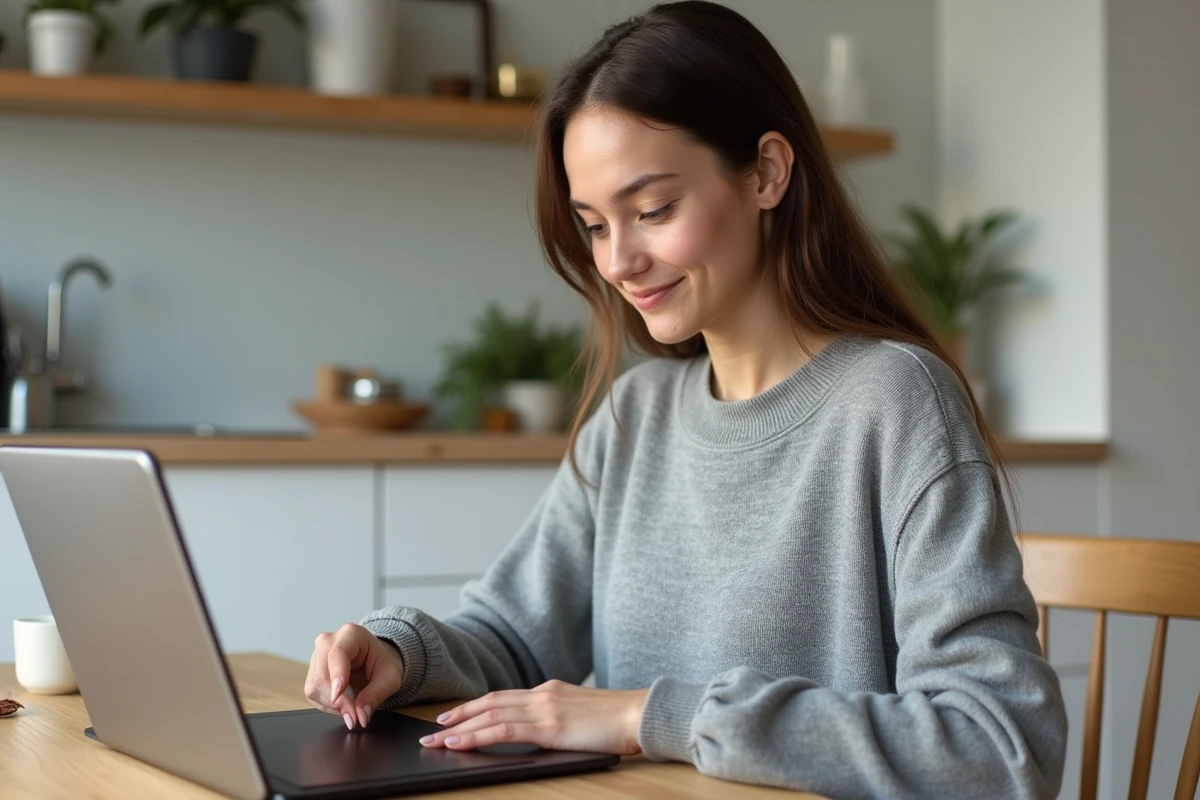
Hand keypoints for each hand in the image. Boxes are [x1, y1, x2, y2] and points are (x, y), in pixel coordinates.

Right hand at [305, 623, 403, 730]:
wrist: (375, 660)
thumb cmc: (382, 663)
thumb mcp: (390, 678)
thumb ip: (376, 695)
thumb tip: (361, 715)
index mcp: (350, 634)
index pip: (337, 654)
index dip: (337, 676)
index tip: (339, 695)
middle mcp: (328, 642)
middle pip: (321, 675)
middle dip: (337, 701)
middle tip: (354, 718)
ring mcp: (316, 657)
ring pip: (314, 688)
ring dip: (333, 705)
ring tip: (353, 710)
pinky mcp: (312, 673)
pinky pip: (313, 695)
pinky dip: (328, 705)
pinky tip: (344, 703)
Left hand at [419, 680, 649, 755]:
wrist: (640, 714)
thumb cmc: (620, 720)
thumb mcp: (583, 714)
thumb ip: (560, 717)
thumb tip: (545, 730)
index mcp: (550, 690)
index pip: (503, 696)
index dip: (475, 706)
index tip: (455, 716)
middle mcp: (542, 694)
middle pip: (489, 702)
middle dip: (459, 716)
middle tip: (435, 729)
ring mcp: (544, 708)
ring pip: (489, 715)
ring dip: (459, 729)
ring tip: (437, 740)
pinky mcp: (549, 726)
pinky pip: (503, 730)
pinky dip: (476, 736)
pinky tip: (460, 743)